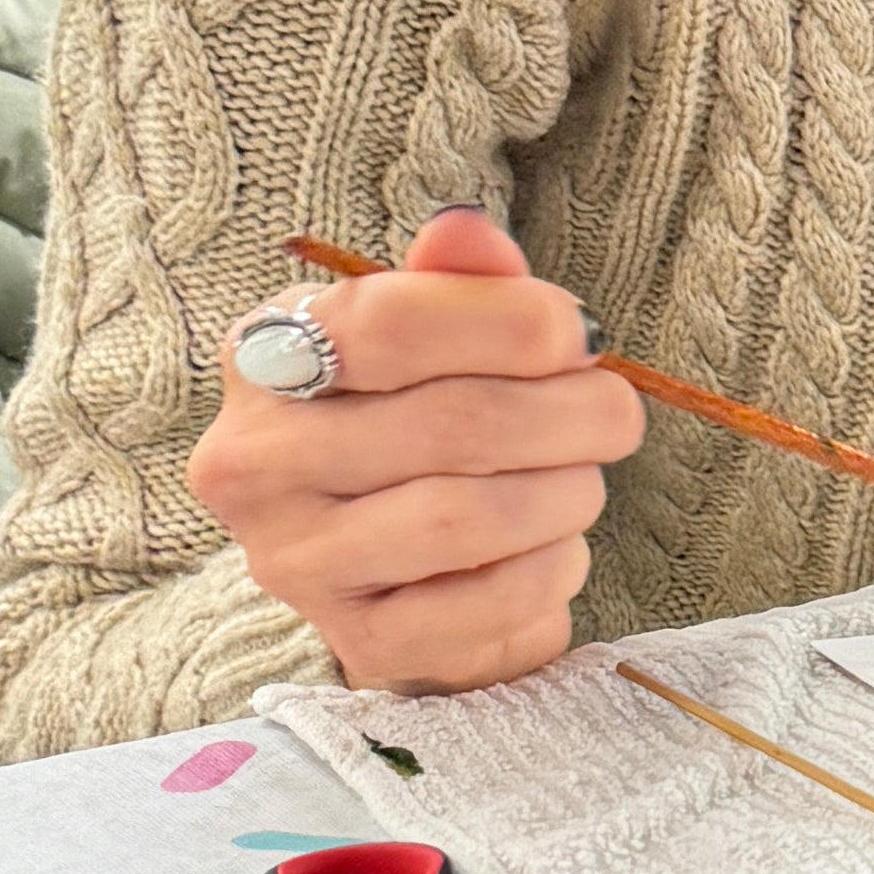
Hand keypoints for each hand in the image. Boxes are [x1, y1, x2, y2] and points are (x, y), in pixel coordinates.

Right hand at [187, 207, 641, 696]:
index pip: (384, 324)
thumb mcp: (430, 331)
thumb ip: (455, 280)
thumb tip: (466, 230)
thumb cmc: (415, 416)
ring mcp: (296, 562)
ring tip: (587, 479)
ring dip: (565, 493)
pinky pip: (483, 605)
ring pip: (465, 518)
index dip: (507, 322)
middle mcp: (254, 463)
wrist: (390, 564)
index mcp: (265, 358)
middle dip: (568, 414)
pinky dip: (551, 570)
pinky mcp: (357, 643)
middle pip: (447, 424)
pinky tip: (559, 546)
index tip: (580, 334)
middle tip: (618, 414)